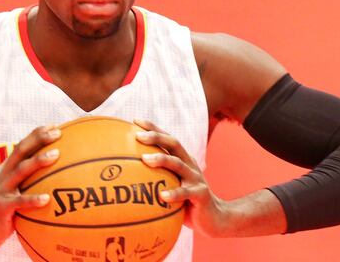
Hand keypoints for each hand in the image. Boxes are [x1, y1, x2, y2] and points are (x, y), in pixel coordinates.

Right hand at [0, 125, 60, 253]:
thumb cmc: (4, 210)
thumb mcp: (13, 191)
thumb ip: (28, 180)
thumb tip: (55, 174)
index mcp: (7, 169)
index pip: (22, 146)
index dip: (37, 134)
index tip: (55, 126)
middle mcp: (3, 175)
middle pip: (21, 151)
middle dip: (38, 139)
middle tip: (57, 133)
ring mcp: (1, 190)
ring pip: (21, 171)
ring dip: (38, 160)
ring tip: (56, 155)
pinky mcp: (2, 207)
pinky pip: (19, 202)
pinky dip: (32, 199)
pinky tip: (47, 199)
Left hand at [134, 119, 227, 237]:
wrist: (214, 218)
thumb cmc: (185, 201)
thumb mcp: (171, 185)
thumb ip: (155, 177)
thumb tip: (125, 173)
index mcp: (182, 159)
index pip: (167, 138)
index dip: (153, 127)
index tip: (135, 120)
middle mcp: (189, 164)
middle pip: (174, 144)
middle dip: (156, 137)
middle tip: (138, 136)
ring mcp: (196, 178)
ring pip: (178, 164)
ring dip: (162, 159)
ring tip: (145, 159)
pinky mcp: (201, 194)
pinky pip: (186, 192)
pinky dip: (174, 193)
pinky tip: (162, 196)